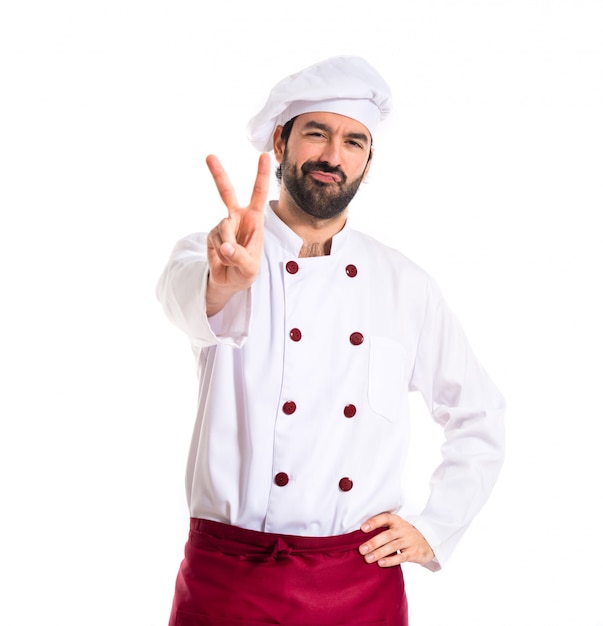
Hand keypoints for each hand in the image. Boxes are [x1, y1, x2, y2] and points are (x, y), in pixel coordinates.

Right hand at [205, 153, 270, 315]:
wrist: (229, 281)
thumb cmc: (246, 271)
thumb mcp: (250, 267)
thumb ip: (240, 257)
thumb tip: (226, 248)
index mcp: (254, 219)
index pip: (258, 194)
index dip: (261, 175)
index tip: (263, 156)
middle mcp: (238, 217)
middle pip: (226, 192)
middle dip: (218, 174)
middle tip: (209, 156)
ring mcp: (223, 225)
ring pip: (223, 230)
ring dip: (228, 249)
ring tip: (233, 260)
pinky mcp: (212, 234)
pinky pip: (215, 242)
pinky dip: (221, 254)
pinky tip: (224, 259)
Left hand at [358, 513, 434, 566]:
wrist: (428, 541)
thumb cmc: (405, 534)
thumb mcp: (396, 527)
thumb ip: (383, 529)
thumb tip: (360, 536)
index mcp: (397, 521)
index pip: (385, 518)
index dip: (374, 522)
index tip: (362, 529)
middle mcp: (403, 529)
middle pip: (387, 535)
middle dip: (373, 542)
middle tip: (361, 550)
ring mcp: (409, 541)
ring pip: (393, 546)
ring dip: (379, 553)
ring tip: (368, 559)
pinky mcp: (414, 553)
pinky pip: (401, 557)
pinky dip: (390, 560)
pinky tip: (381, 563)